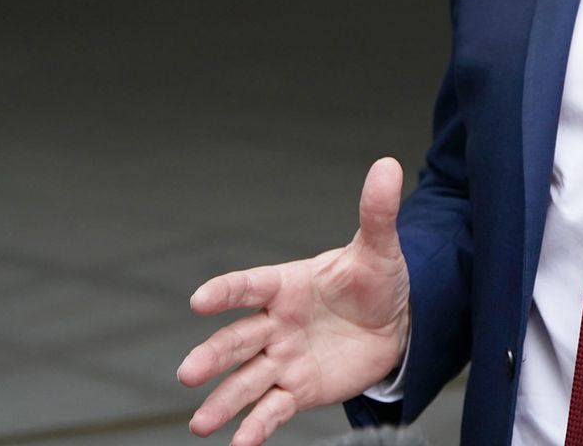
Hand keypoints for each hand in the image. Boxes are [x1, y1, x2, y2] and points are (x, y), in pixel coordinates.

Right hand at [178, 158, 412, 445]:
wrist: (394, 324)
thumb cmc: (376, 282)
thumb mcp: (379, 249)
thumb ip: (377, 212)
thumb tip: (388, 164)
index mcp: (286, 285)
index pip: (250, 286)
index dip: (226, 292)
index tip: (200, 300)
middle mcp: (275, 324)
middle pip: (237, 340)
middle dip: (212, 356)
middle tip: (188, 372)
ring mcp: (283, 359)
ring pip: (246, 380)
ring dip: (223, 401)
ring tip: (201, 423)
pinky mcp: (297, 390)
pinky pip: (271, 410)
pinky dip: (255, 429)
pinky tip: (239, 445)